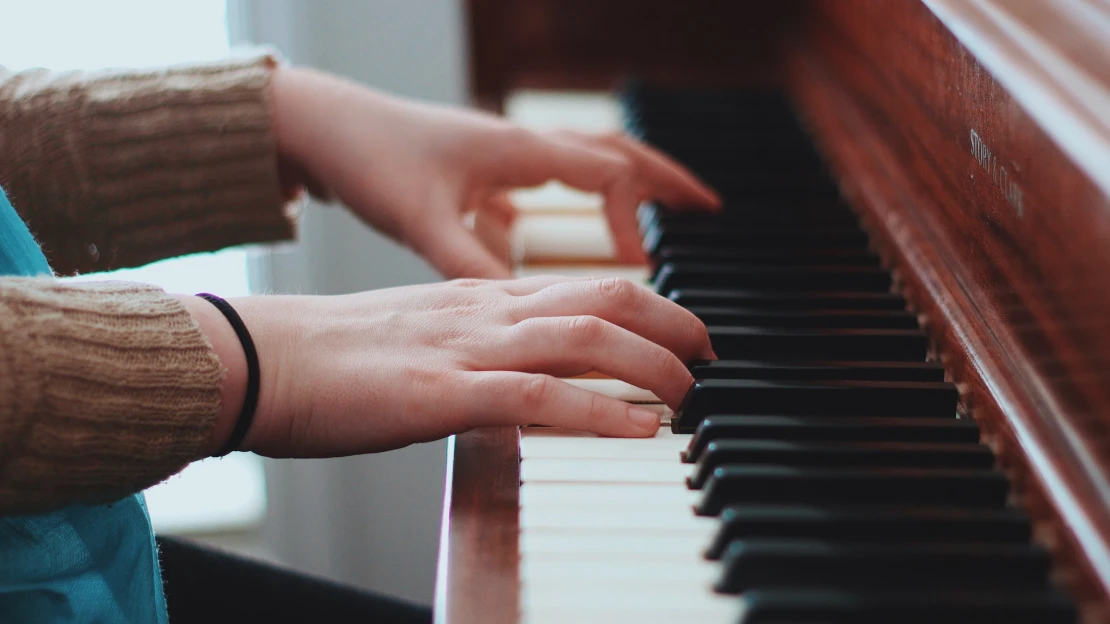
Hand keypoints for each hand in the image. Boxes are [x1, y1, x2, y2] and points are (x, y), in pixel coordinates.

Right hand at [185, 276, 713, 456]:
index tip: (684, 331)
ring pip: (586, 338)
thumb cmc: (333, 355)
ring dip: (653, 364)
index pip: (586, 284)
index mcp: (480, 296)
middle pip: (605, 296)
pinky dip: (599, 412)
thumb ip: (477, 345)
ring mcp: (467, 349)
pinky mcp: (442, 394)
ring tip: (690, 393)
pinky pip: (538, 396)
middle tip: (710, 355)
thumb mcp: (422, 337)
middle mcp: (485, 311)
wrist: (261, 356)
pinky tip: (639, 430)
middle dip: (673, 321)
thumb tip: (524, 376)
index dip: (651, 303)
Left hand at [270, 67, 719, 278]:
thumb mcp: (421, 221)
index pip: (607, 175)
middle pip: (614, 154)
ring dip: (627, 186)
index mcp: (519, 151)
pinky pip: (546, 180)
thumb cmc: (369, 159)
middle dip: (665, 180)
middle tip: (709, 208)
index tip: (644, 266)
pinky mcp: (480, 171)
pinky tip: (560, 230)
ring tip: (659, 215)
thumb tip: (520, 309)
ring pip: (585, 162)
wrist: (322, 126)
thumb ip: (471, 264)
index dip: (635, 220)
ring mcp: (502, 156)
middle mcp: (520, 147)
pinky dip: (572, 200)